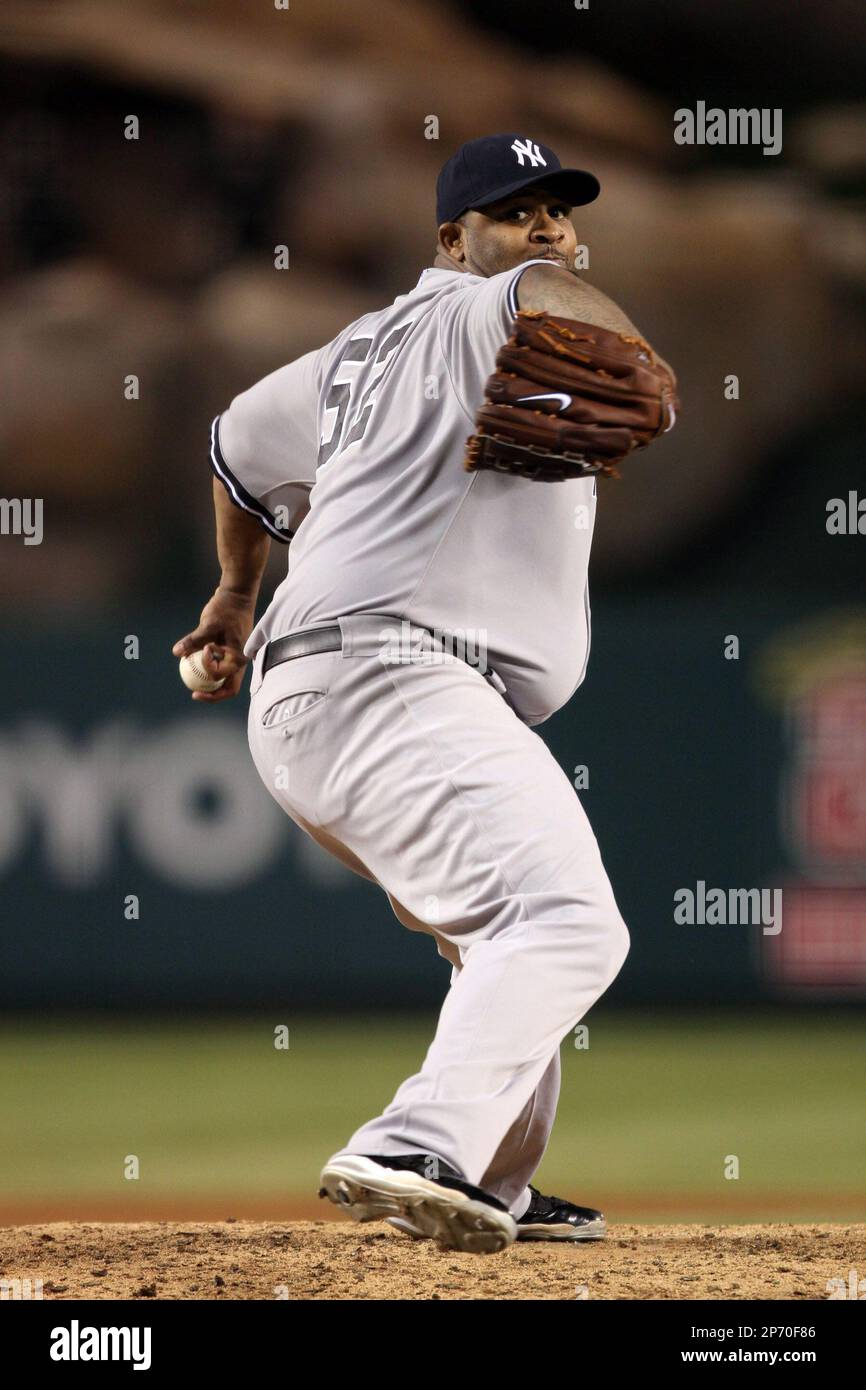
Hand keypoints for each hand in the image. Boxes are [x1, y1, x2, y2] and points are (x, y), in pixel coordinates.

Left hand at [172, 586, 256, 702]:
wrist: (236, 596)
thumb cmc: (226, 609)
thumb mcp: (209, 624)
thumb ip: (194, 640)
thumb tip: (177, 653)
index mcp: (239, 658)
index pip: (223, 675)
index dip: (209, 668)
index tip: (202, 649)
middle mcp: (239, 662)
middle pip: (228, 688)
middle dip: (212, 695)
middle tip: (194, 695)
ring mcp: (235, 659)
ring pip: (223, 680)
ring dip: (208, 684)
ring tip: (191, 684)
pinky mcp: (228, 654)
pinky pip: (218, 669)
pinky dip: (207, 671)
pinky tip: (192, 665)